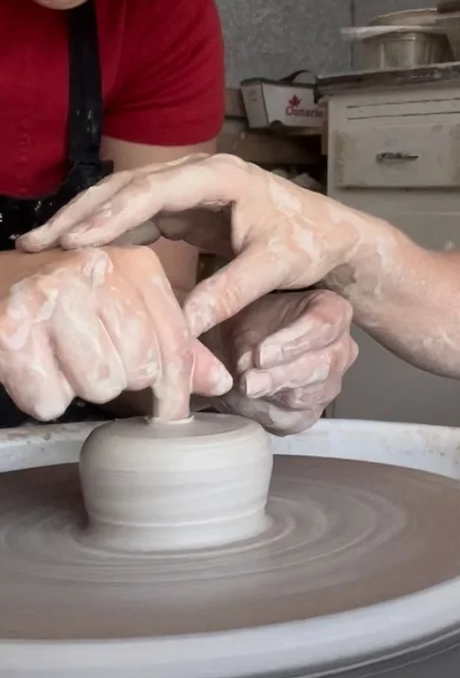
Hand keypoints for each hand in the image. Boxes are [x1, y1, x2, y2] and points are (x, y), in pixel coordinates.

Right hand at [0, 247, 230, 421]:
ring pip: (99, 385)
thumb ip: (175, 347)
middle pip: (141, 370)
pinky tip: (32, 363)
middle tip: (89, 355)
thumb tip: (220, 384)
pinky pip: (50, 398)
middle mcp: (99, 269)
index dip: (176, 390)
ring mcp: (54, 292)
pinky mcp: (12, 324)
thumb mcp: (128, 311)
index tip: (169, 412)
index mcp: (138, 265)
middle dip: (116, 378)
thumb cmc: (64, 302)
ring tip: (60, 355)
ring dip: (78, 386)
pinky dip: (40, 395)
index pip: (177, 346)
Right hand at [17, 154, 383, 337]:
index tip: (78, 240)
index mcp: (219, 177)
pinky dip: (114, 234)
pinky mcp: (191, 212)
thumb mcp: (273, 265)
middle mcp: (200, 176)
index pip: (154, 191)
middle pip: (128, 189)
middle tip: (39, 240)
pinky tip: (88, 253)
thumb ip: (230, 291)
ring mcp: (192, 192)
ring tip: (48, 246)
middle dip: (83, 213)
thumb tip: (185, 327)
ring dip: (90, 222)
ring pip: (128, 201)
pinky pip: (142, 218)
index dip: (112, 215)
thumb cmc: (311, 241)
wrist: (335, 237)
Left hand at [211, 289, 356, 434]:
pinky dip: (263, 412)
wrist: (234, 345)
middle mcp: (341, 348)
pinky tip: (241, 400)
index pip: (324, 325)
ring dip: (268, 395)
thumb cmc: (245, 319)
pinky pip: (293, 419)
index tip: (261, 355)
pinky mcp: (311, 412)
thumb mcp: (242, 315)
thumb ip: (247, 338)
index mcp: (333, 311)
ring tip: (239, 388)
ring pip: (306, 396)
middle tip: (248, 382)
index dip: (293, 342)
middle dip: (280, 376)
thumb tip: (247, 366)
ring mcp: (330, 383)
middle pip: (321, 366)